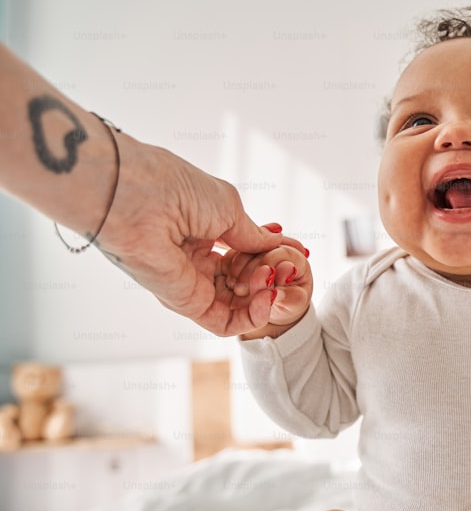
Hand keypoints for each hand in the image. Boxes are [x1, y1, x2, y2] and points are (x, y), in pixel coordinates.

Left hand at [94, 132, 300, 335]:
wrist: (133, 196)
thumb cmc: (175, 189)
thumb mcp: (229, 209)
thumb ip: (255, 236)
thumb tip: (280, 247)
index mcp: (203, 230)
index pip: (247, 252)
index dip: (273, 254)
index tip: (297, 249)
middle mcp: (196, 259)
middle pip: (247, 279)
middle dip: (273, 274)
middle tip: (285, 265)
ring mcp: (191, 282)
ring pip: (241, 303)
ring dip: (267, 294)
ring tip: (274, 277)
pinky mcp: (186, 304)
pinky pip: (226, 322)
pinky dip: (253, 316)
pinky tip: (267, 296)